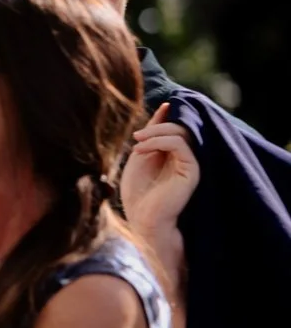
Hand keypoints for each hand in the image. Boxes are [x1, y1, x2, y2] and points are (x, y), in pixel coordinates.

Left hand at [121, 103, 200, 235]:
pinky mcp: (191, 170)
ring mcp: (191, 163)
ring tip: (137, 142)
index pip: (176, 125)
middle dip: (157, 125)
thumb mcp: (141, 155)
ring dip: (156, 132)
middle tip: (137, 136)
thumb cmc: (138, 192)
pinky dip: (159, 141)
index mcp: (175, 153)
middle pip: (181, 125)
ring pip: (182, 132)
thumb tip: (164, 107)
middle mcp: (187, 157)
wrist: (142, 220)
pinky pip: (180, 145)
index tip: (148, 119)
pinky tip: (142, 149)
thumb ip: (152, 133)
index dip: (164, 116)